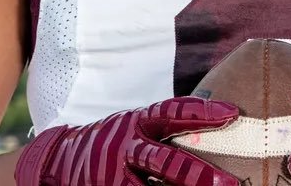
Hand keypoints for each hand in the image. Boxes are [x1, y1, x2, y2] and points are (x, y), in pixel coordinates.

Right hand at [16, 97, 240, 185]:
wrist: (58, 160)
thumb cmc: (113, 141)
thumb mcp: (134, 125)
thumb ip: (165, 127)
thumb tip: (220, 121)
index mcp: (137, 122)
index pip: (172, 112)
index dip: (202, 112)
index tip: (233, 113)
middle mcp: (127, 147)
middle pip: (166, 162)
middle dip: (198, 174)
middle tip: (229, 183)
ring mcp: (114, 176)